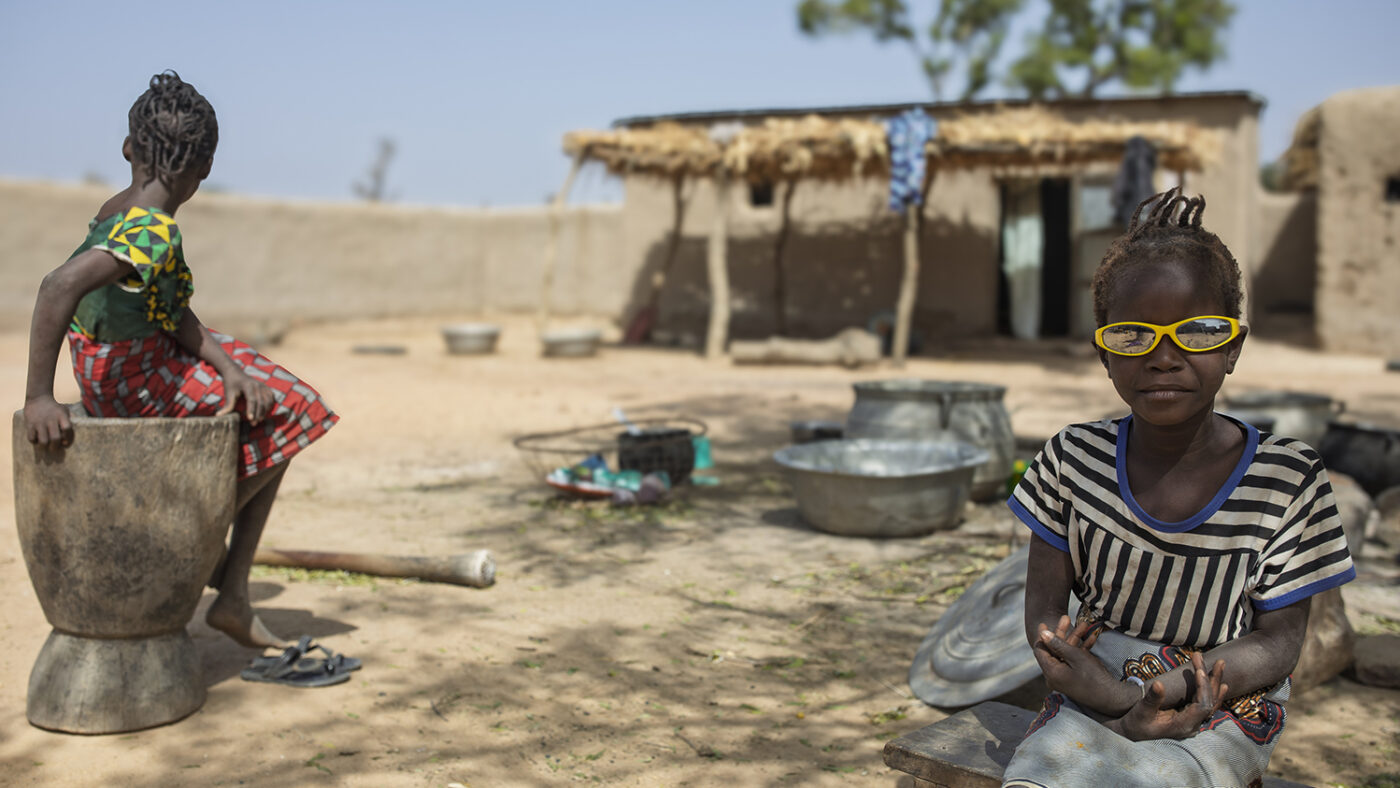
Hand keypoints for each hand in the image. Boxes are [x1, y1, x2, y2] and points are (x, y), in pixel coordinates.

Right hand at [24, 395, 72, 447]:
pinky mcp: (30, 424)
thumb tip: (68, 440)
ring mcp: (40, 422)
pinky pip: (31, 438)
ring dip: (45, 446)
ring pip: (43, 441)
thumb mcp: (65, 411)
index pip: (68, 429)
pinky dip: (34, 442)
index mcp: (61, 415)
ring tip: (45, 446)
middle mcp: (51, 419)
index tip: (66, 443)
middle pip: (55, 438)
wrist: (38, 397)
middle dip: (55, 447)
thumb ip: (68, 423)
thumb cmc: (55, 408)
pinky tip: (36, 439)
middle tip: (54, 448)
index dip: (69, 438)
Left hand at [218, 370, 274, 423]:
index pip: (252, 399)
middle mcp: (257, 385)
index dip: (251, 410)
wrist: (235, 373)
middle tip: (253, 424)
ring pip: (268, 401)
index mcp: (247, 385)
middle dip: (258, 414)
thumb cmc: (230, 384)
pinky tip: (265, 413)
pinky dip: (270, 406)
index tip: (250, 419)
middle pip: (261, 402)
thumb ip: (227, 405)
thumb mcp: (228, 393)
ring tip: (259, 420)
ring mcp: (263, 386)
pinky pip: (271, 398)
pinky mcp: (266, 388)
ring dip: (265, 411)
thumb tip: (218, 416)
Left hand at [1032, 615, 1136, 715]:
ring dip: (1074, 640)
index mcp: (1051, 672)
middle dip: (1062, 633)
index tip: (1044, 622)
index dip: (1042, 635)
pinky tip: (1092, 638)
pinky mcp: (1073, 679)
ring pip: (1065, 655)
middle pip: (1053, 651)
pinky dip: (1080, 651)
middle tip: (1066, 617)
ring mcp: (1063, 679)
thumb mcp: (1075, 656)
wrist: (1112, 698)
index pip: (1040, 650)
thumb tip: (1042, 634)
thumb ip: (1058, 644)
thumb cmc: (1093, 676)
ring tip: (1085, 624)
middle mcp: (1054, 676)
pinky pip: (1072, 662)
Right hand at [1113, 653, 1227, 741]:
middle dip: (1213, 680)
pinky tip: (1222, 685)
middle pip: (1210, 702)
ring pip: (1211, 703)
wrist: (1132, 734)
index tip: (1199, 670)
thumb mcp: (1142, 711)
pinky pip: (1207, 705)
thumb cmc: (1135, 724)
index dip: (1203, 687)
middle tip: (1219, 661)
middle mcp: (1192, 726)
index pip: (1202, 705)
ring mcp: (1192, 722)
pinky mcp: (1189, 718)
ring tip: (1220, 665)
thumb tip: (1159, 684)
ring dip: (1215, 684)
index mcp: (1183, 725)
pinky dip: (1213, 693)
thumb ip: (1152, 699)